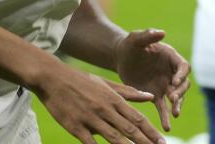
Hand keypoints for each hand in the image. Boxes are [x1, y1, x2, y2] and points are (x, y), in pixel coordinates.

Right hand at [33, 60, 166, 143]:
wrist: (52, 77)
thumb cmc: (80, 80)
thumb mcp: (105, 83)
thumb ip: (128, 92)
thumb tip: (150, 96)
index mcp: (114, 99)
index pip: (137, 118)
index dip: (151, 131)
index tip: (161, 142)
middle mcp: (105, 109)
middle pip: (130, 130)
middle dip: (146, 142)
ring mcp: (90, 118)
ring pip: (114, 137)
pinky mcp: (75, 127)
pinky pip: (90, 143)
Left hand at [115, 29, 190, 131]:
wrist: (121, 58)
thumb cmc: (130, 45)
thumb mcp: (136, 38)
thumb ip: (148, 35)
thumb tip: (162, 32)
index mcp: (171, 57)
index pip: (183, 67)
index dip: (181, 74)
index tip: (174, 81)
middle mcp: (171, 72)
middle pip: (183, 84)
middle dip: (180, 92)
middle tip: (172, 98)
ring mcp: (165, 85)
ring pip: (176, 98)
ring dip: (177, 105)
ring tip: (174, 115)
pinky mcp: (156, 95)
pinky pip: (163, 108)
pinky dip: (165, 117)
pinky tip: (166, 127)